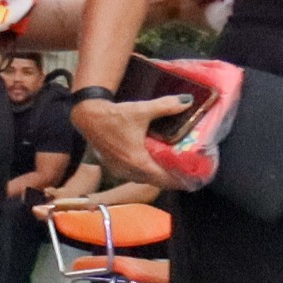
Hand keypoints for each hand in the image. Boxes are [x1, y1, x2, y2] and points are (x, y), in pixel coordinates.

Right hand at [69, 94, 185, 188]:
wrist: (88, 117)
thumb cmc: (114, 116)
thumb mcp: (142, 110)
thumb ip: (166, 106)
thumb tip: (187, 101)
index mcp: (138, 162)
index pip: (164, 179)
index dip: (179, 180)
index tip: (193, 179)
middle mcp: (129, 171)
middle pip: (156, 181)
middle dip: (172, 178)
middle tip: (188, 173)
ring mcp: (120, 170)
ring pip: (145, 179)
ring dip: (158, 176)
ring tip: (174, 169)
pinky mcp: (114, 167)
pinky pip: (135, 175)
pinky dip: (146, 172)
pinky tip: (154, 163)